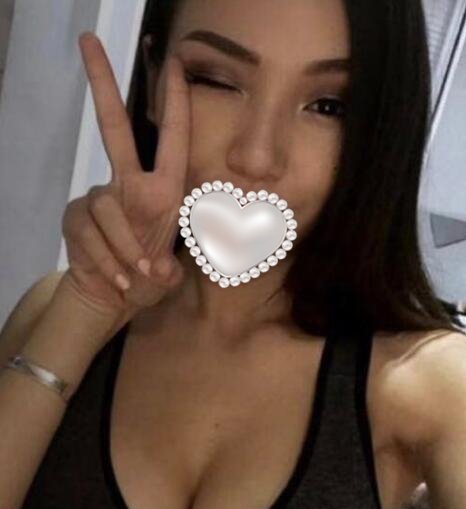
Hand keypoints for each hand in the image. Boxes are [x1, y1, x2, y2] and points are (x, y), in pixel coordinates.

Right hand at [61, 32, 190, 324]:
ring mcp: (99, 197)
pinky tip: (119, 279)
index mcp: (164, 191)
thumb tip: (163, 271)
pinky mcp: (76, 215)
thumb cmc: (146, 279)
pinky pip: (90, 233)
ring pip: (108, 209)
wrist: (112, 296)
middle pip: (113, 126)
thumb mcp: (168, 275)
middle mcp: (131, 185)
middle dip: (103, 84)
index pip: (171, 139)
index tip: (174, 65)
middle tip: (89, 41)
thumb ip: (171, 271)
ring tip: (136, 276)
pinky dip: (108, 261)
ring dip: (124, 248)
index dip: (173, 103)